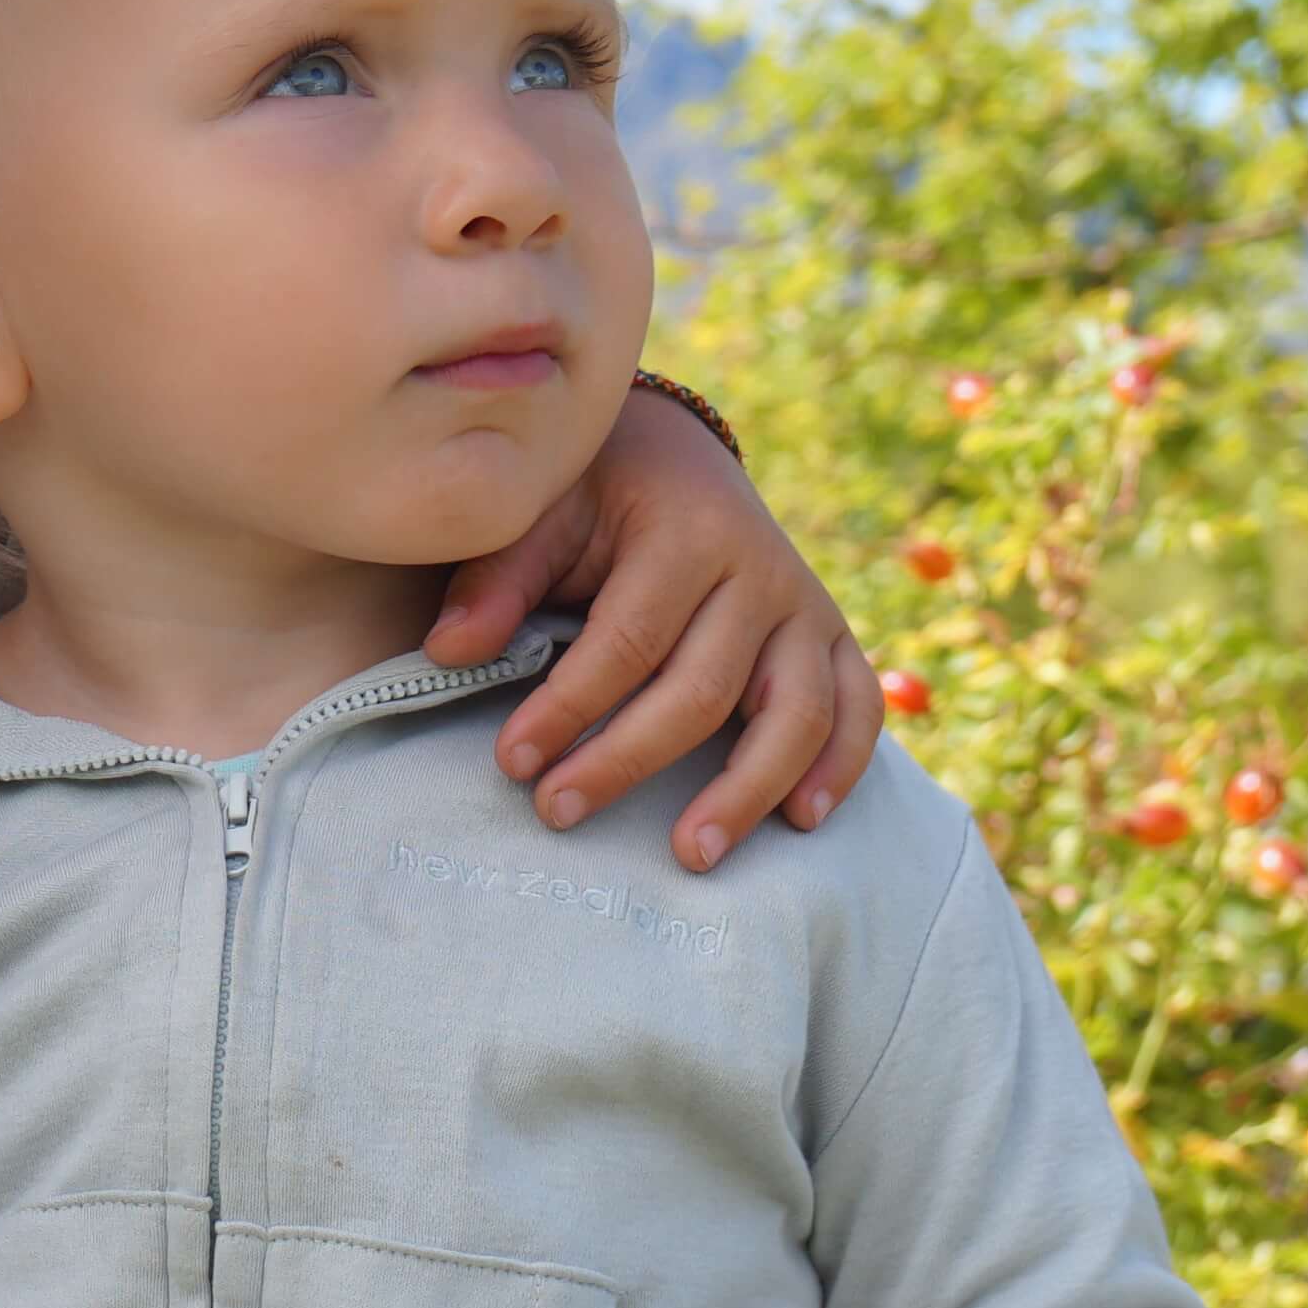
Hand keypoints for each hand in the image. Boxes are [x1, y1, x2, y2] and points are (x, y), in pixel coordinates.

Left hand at [425, 388, 884, 870]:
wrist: (673, 452)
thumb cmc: (591, 494)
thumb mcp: (540, 512)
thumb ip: (498, 578)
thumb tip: (450, 651)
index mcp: (686, 530)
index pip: (627, 640)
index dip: (568, 707)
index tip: (510, 762)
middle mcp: (760, 570)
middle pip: (703, 689)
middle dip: (626, 760)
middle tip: (557, 812)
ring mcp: (806, 607)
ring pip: (797, 712)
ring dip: (746, 791)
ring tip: (689, 855)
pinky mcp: (830, 637)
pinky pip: (857, 707)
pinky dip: (841, 765)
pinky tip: (801, 820)